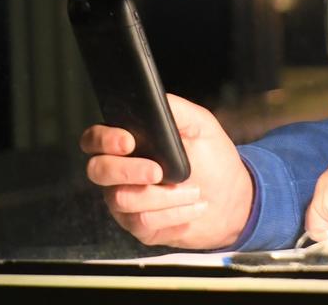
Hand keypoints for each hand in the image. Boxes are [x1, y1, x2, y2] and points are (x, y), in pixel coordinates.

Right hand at [80, 94, 253, 249]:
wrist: (232, 200)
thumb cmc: (214, 160)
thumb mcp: (200, 126)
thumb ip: (175, 110)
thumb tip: (153, 102)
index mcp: (130, 143)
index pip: (95, 139)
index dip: (104, 140)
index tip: (129, 142)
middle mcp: (120, 172)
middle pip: (98, 171)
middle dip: (129, 170)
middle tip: (159, 172)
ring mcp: (126, 201)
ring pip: (122, 199)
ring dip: (164, 196)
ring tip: (193, 190)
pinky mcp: (138, 226)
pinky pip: (142, 221)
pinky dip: (173, 213)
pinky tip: (192, 208)